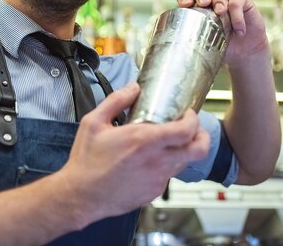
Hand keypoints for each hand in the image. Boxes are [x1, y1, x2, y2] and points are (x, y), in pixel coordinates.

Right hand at [59, 82, 209, 223]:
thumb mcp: (94, 122)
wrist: (80, 196)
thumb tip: (133, 87)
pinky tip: (148, 162)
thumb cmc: (86, 161)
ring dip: (181, 151)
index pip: (186, 131)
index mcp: (143, 141)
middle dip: (202, 138)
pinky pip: (168, 176)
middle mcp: (156, 161)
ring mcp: (157, 180)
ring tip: (166, 144)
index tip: (188, 114)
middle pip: (198, 151)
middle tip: (194, 130)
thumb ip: (116, 100)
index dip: (193, 120)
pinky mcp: (153, 193)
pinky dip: (165, 166)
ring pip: (184, 163)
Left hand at [176, 0, 269, 66]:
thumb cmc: (222, 47)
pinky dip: (236, 15)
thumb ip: (194, 40)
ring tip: (220, 12)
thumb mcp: (205, 44)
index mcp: (196, 7)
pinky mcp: (242, 0)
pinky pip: (237, 0)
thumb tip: (180, 48)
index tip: (186, 4)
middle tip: (204, 3)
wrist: (246, 53)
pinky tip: (238, 30)